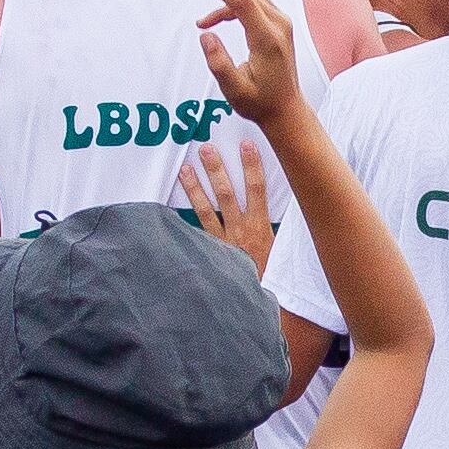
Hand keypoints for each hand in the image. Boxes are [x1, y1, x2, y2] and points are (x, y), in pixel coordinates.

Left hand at [176, 137, 275, 272]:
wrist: (254, 303)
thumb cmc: (271, 275)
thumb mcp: (281, 249)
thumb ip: (277, 227)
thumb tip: (277, 200)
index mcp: (261, 228)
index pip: (257, 190)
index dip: (252, 166)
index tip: (246, 145)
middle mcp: (239, 232)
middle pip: (226, 194)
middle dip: (216, 169)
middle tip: (205, 149)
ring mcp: (222, 243)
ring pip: (206, 211)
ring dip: (195, 188)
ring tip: (185, 170)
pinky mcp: (210, 254)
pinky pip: (196, 235)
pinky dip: (181, 224)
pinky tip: (168, 211)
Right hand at [192, 0, 305, 131]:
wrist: (285, 109)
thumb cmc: (261, 103)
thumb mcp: (235, 90)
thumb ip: (219, 63)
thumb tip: (205, 34)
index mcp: (267, 39)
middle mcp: (278, 24)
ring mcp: (280, 22)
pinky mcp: (276, 24)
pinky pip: (250, 2)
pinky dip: (228, 3)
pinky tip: (209, 20)